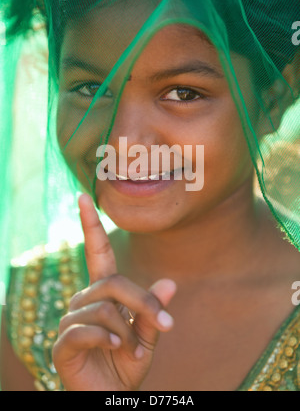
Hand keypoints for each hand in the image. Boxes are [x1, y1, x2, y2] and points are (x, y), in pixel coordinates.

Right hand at [52, 194, 176, 390]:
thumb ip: (153, 311)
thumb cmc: (127, 364)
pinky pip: (85, 329)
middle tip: (166, 325)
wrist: (110, 397)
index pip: (97, 252)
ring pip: (102, 307)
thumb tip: (170, 282)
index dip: (90, 224)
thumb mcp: (147, 337)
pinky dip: (107, 338)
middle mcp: (84, 300)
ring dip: (127, 330)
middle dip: (143, 302)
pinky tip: (117, 348)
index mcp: (103, 293)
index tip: (84, 196)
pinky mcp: (63, 344)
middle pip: (113, 283)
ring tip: (135, 351)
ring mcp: (71, 321)